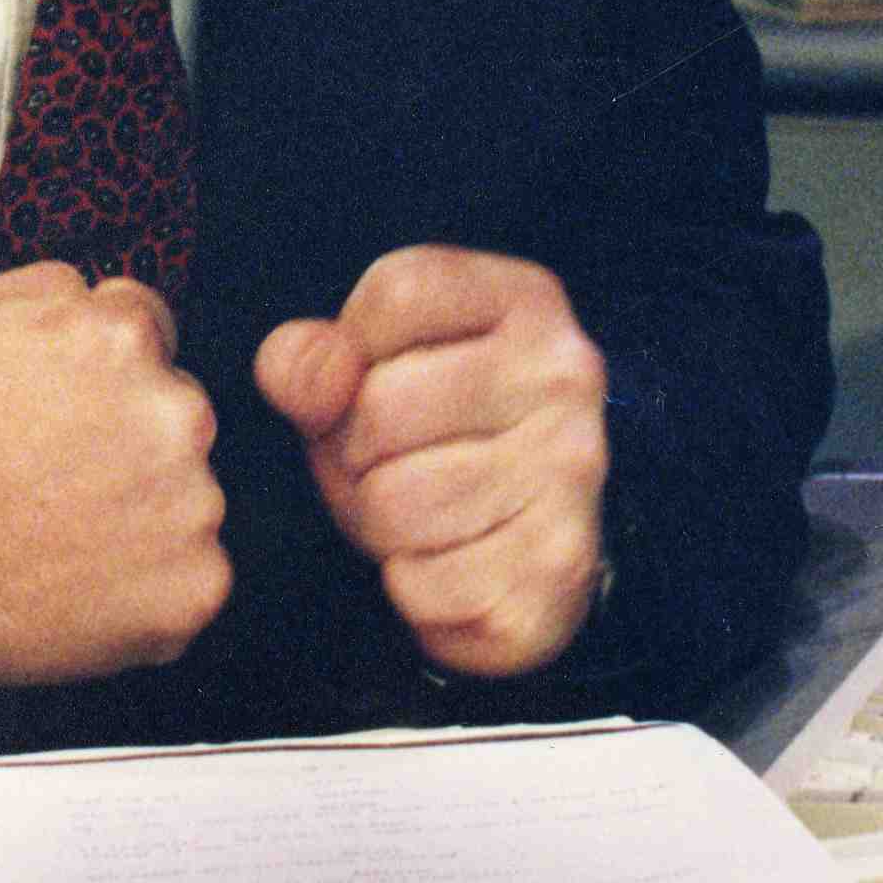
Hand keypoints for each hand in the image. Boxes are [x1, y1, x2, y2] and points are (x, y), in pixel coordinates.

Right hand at [0, 266, 228, 717]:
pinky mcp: (199, 583)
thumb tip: (95, 291)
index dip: (103, 363)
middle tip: (62, 470)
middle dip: (133, 429)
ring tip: (69, 527)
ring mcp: (196, 504)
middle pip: (179, 406)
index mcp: (122, 337)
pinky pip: (194, 568)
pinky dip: (153, 576)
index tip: (69, 403)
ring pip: (189, 489)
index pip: (150, 326)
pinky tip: (89, 577)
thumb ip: (45, 284)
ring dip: (147, 503)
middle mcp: (177, 414)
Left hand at [254, 247, 608, 680]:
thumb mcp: (371, 371)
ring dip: (379, 527)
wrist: (537, 548)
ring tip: (422, 517)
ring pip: (391, 503)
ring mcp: (571, 472)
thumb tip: (311, 380)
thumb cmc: (439, 442)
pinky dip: (413, 589)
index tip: (384, 379)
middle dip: (355, 454)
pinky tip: (452, 568)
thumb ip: (311, 359)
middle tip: (395, 467)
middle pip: (380, 407)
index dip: (354, 349)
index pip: (397, 292)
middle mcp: (564, 376)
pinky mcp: (557, 569)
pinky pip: (420, 584)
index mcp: (527, 301)